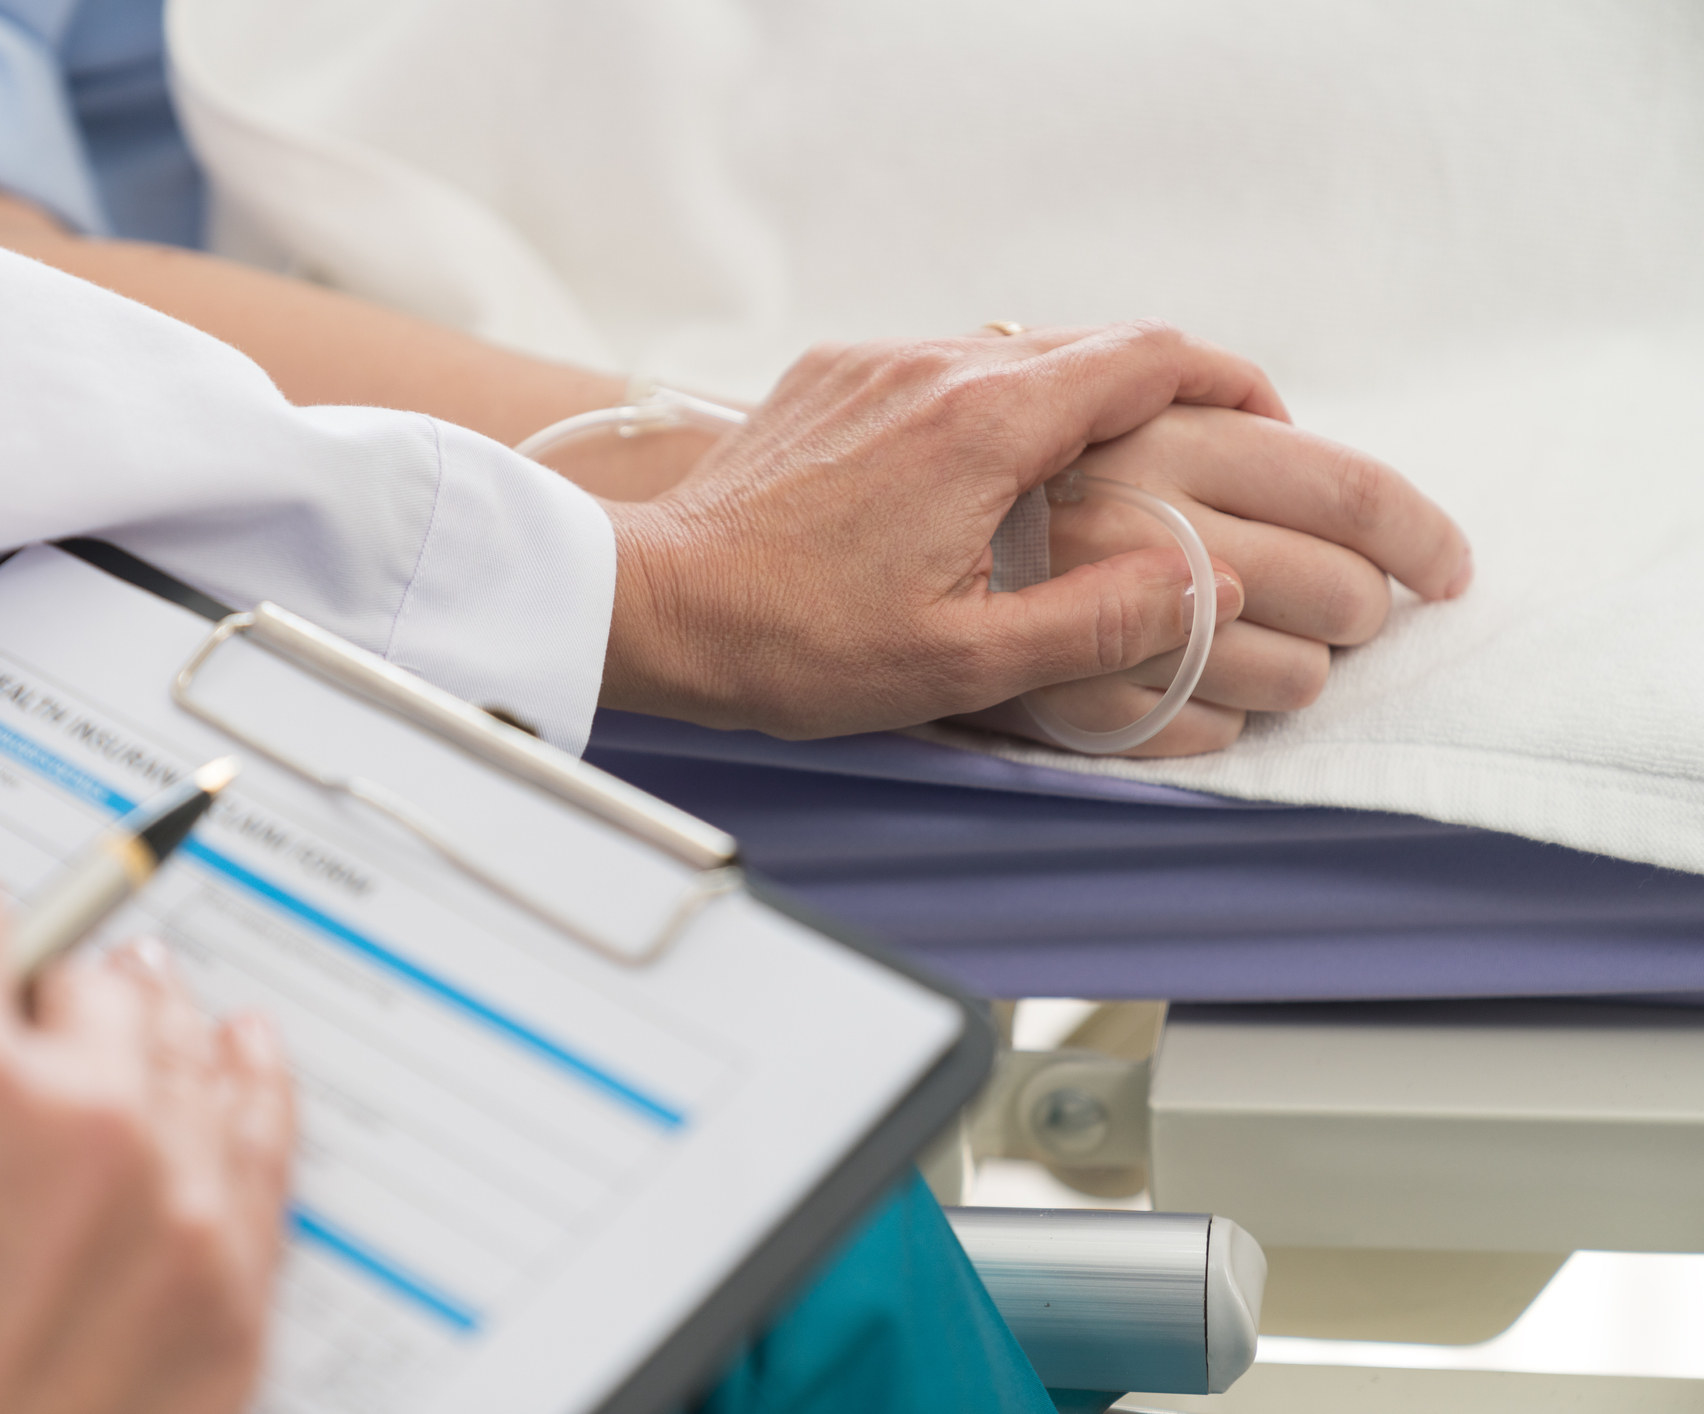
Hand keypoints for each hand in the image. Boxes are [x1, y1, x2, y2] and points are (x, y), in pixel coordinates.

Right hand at [0, 875, 296, 1413]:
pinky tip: (241, 1048)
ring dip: (143, 1031)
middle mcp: (78, 1115)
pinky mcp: (236, 1276)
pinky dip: (250, 1078)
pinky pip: (266, 1128)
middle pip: (88, 973)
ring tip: (131, 1022)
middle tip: (18, 1040)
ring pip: (184, 1039)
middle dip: (42, 998)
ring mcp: (175, 1193)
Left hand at [598, 321, 1269, 736]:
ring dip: (1079, 401)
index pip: (1151, 358)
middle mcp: (934, 365)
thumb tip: (1209, 584)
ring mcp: (877, 362)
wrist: (655, 604)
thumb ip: (1102, 623)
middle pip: (1094, 344)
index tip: (1269, 429)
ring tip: (1108, 478)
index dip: (1232, 386)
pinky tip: (995, 478)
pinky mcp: (833, 376)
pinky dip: (999, 405)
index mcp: (983, 424)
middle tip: (1204, 461)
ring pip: (1020, 351)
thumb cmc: (793, 644)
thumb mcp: (964, 662)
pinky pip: (947, 366)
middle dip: (1168, 394)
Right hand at [955, 400, 1471, 753]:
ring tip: (1268, 655)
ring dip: (1299, 670)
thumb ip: (1170, 415)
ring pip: (1290, 673)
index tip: (1446, 564)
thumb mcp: (1050, 416)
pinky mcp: (1081, 709)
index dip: (1421, 531)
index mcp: (1157, 443)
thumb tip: (1278, 430)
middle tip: (1350, 609)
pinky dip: (1219, 718)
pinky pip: (1206, 730)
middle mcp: (1146, 528)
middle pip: (1342, 588)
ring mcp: (1116, 628)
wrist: (781, 572)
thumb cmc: (919, 490)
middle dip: (1365, 607)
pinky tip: (1192, 692)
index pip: (1350, 489)